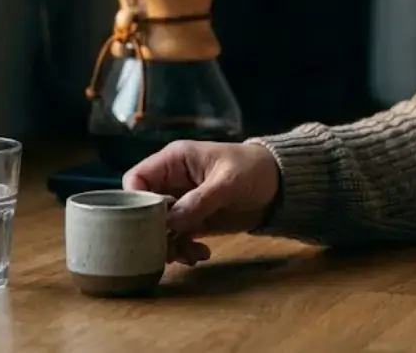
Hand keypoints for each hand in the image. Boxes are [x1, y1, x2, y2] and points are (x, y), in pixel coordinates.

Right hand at [123, 140, 280, 265]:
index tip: (146, 223)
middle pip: (145, 208)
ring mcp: (183, 202)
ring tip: (190, 256)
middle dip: (154, 230)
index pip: (137, 179)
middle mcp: (173, 181)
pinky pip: (178, 238)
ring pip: (161, 227)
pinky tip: (201, 255)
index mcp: (174, 161)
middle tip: (168, 249)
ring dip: (171, 245)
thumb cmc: (253, 169)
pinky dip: (185, 249)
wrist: (280, 184)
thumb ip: (200, 200)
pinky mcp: (195, 220)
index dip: (134, 201)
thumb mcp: (228, 181)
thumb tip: (171, 221)